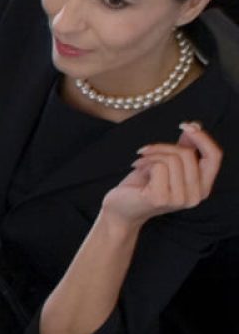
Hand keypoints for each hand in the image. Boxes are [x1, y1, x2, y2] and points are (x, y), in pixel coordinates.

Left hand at [100, 121, 221, 230]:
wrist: (119, 208)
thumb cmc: (142, 185)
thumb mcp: (167, 165)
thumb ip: (184, 149)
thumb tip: (195, 126)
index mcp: (202, 188)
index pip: (214, 157)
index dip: (202, 138)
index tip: (185, 125)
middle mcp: (195, 197)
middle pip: (188, 154)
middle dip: (164, 146)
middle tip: (145, 151)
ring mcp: (179, 199)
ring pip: (173, 159)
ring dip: (152, 155)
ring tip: (140, 163)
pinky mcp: (161, 198)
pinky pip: (159, 166)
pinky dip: (145, 162)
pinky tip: (137, 169)